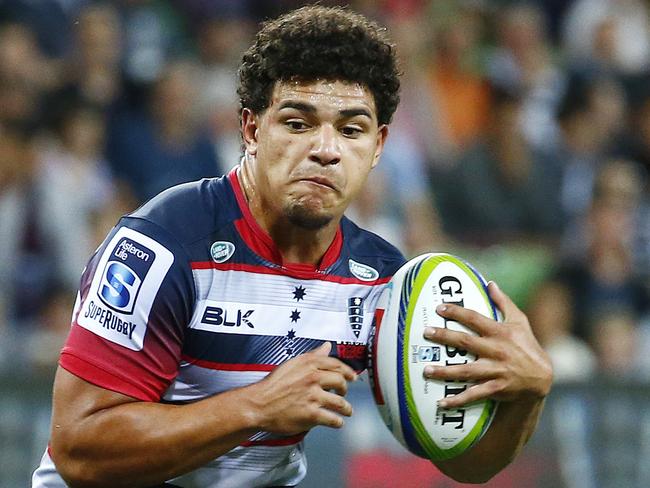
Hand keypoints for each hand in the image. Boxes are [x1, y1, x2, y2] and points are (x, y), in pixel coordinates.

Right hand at [251, 342, 356, 434]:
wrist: (259, 404)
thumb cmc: (273, 385)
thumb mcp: (292, 364)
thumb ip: (312, 355)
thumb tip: (326, 345)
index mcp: (309, 364)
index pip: (336, 365)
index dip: (347, 371)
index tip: (352, 377)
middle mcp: (313, 378)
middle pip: (341, 382)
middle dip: (345, 390)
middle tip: (344, 394)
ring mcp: (313, 397)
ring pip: (340, 403)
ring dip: (346, 409)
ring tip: (347, 411)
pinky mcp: (312, 415)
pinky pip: (333, 419)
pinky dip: (337, 422)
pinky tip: (337, 422)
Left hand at [423, 281, 552, 408]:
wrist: (542, 377)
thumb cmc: (527, 345)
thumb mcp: (520, 321)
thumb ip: (503, 302)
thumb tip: (490, 283)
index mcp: (500, 332)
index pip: (475, 319)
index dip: (457, 312)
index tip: (439, 308)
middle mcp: (496, 350)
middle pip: (466, 342)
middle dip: (445, 337)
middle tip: (426, 333)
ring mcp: (496, 370)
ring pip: (466, 371)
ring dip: (445, 371)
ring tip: (426, 370)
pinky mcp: (496, 388)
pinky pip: (474, 394)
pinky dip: (457, 400)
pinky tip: (441, 403)